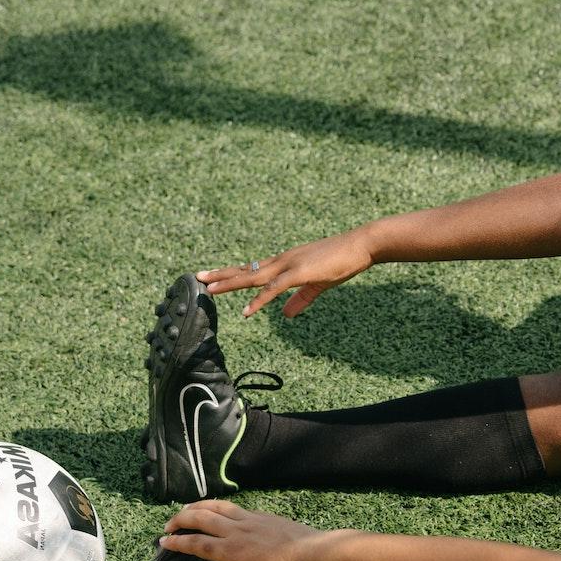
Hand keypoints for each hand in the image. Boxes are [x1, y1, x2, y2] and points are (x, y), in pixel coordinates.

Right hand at [163, 500, 331, 560]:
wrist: (318, 554)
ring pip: (218, 507)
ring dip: (199, 506)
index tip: (164, 541)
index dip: (178, 542)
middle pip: (201, 518)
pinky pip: (236, 508)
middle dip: (181, 519)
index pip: (197, 544)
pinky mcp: (264, 516)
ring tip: (188, 510)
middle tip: (169, 526)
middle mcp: (237, 532)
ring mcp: (251, 520)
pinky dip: (221, 507)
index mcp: (231, 552)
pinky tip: (223, 513)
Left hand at [197, 228, 374, 316]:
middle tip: (199, 277)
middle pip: (246, 270)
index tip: (215, 276)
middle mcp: (282, 261)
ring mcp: (289, 265)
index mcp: (286, 262)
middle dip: (222, 275)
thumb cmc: (343, 261)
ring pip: (253, 277)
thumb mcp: (319, 284)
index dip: (233, 273)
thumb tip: (285, 315)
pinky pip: (274, 289)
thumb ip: (300, 300)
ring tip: (209, 288)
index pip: (254, 268)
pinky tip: (246, 311)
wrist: (361, 245)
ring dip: (230, 283)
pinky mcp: (300, 273)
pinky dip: (258, 301)